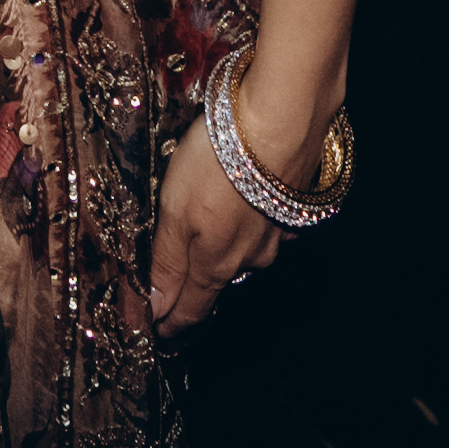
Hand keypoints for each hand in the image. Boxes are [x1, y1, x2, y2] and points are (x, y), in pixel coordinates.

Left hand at [147, 72, 322, 329]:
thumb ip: (167, 263)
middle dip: (194, 289)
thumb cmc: (220, 161)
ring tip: (205, 244)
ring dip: (224, 253)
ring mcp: (276, 231)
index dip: (170, 321)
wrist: (282, 117)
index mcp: (216, 263)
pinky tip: (247, 210)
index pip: (190, 309)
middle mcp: (250, 256)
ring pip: (244, 253)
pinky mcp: (292, 202)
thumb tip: (156, 310)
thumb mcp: (175, 211)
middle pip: (215, 283)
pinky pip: (268, 225)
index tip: (157, 330)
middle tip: (174, 294)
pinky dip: (253, 223)